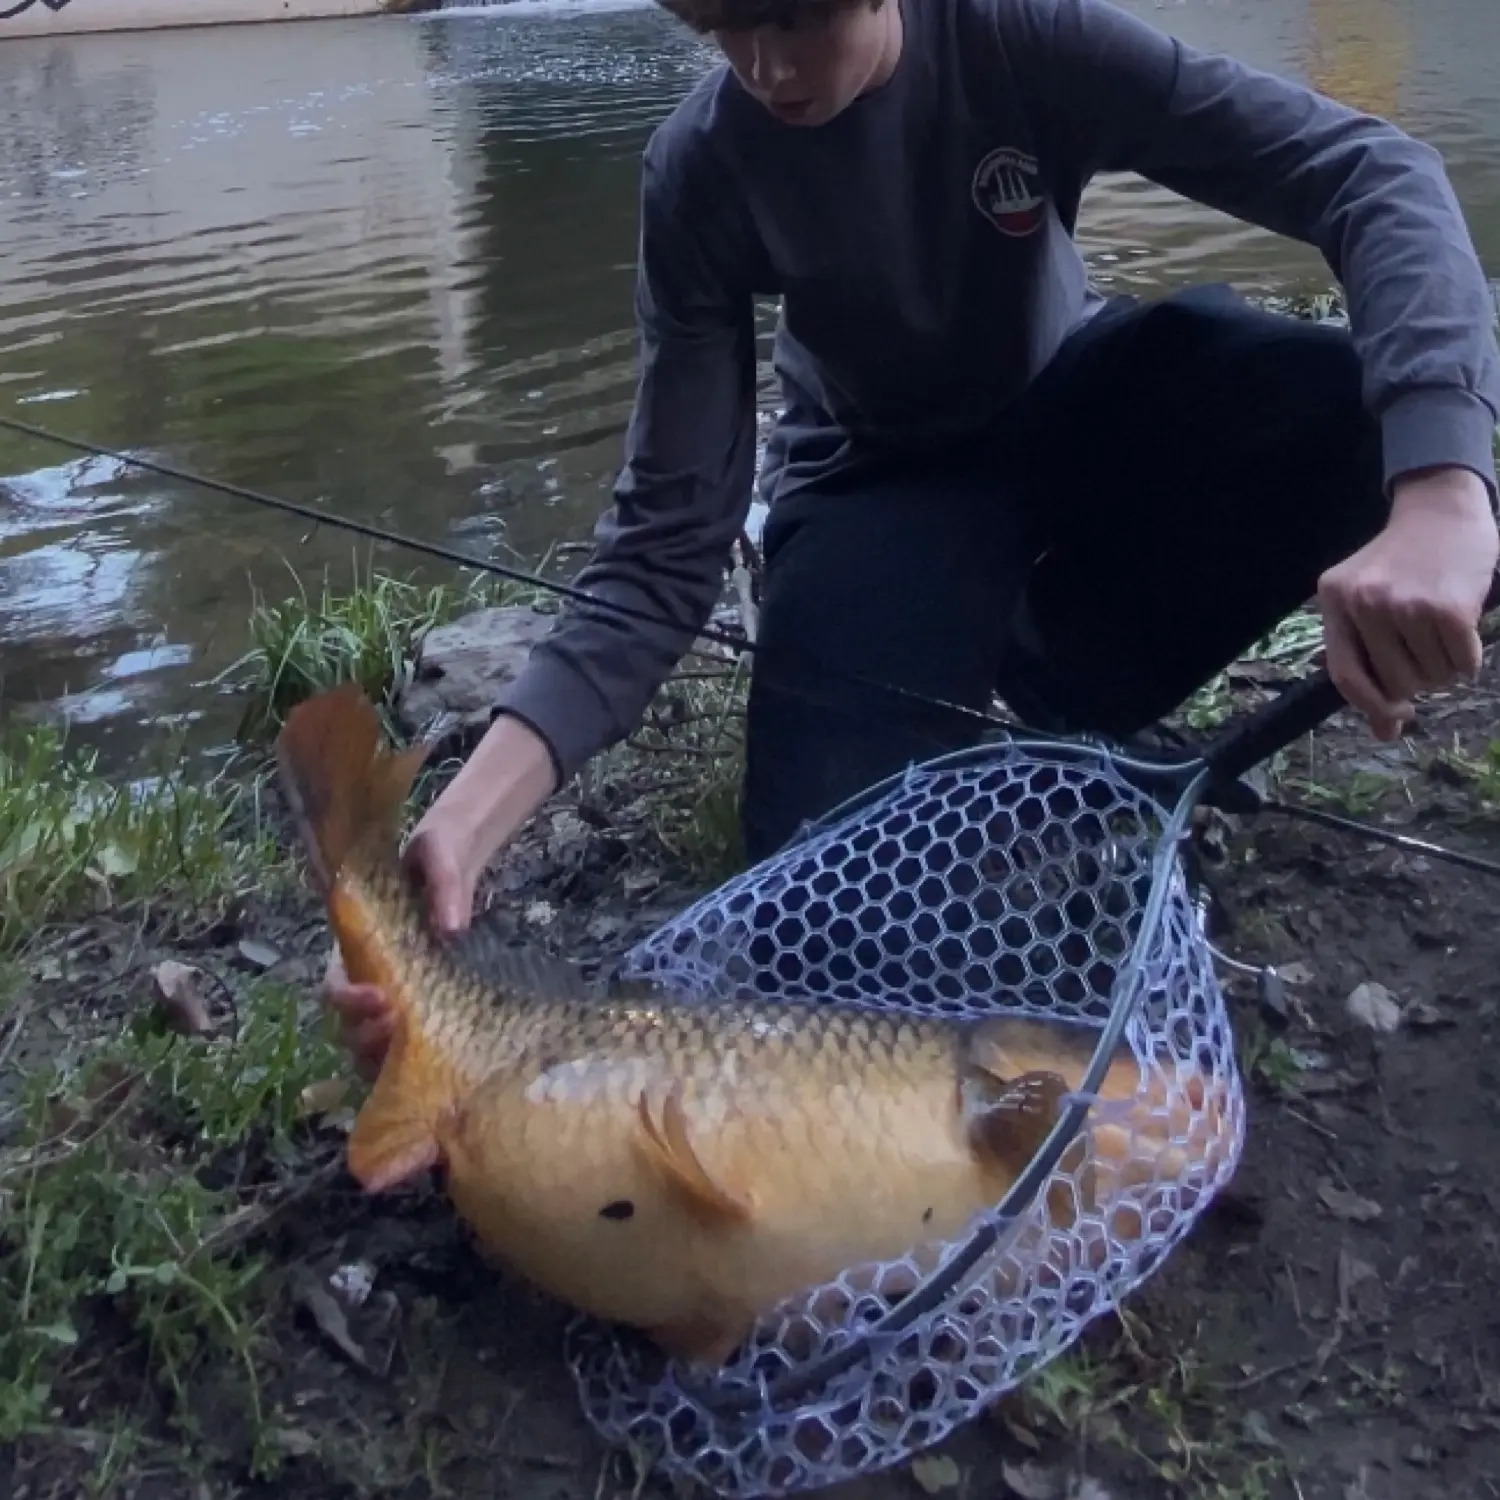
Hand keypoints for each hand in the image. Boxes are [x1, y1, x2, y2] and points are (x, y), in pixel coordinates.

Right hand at [321, 817, 477, 1080]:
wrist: (458, 862)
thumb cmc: (436, 854)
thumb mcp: (438, 854)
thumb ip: (443, 883)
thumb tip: (452, 927)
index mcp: (355, 944)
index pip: (334, 981)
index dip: (347, 997)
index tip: (379, 997)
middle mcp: (367, 976)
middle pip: (348, 1025)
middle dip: (367, 1037)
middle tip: (398, 1033)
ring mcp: (393, 997)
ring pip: (372, 1046)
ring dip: (386, 1062)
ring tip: (417, 1063)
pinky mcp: (423, 1009)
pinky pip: (407, 1050)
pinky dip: (414, 1066)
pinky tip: (439, 1072)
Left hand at [1317, 467, 1497, 740]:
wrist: (1442, 508)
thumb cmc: (1404, 562)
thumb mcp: (1368, 601)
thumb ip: (1368, 661)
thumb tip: (1385, 733)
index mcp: (1335, 601)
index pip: (1344, 675)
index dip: (1370, 705)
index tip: (1394, 716)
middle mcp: (1363, 602)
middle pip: (1395, 682)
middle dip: (1418, 680)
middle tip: (1428, 651)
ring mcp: (1404, 604)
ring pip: (1432, 677)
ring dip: (1446, 667)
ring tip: (1443, 632)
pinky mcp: (1448, 607)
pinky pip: (1463, 663)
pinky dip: (1469, 658)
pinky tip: (1463, 630)